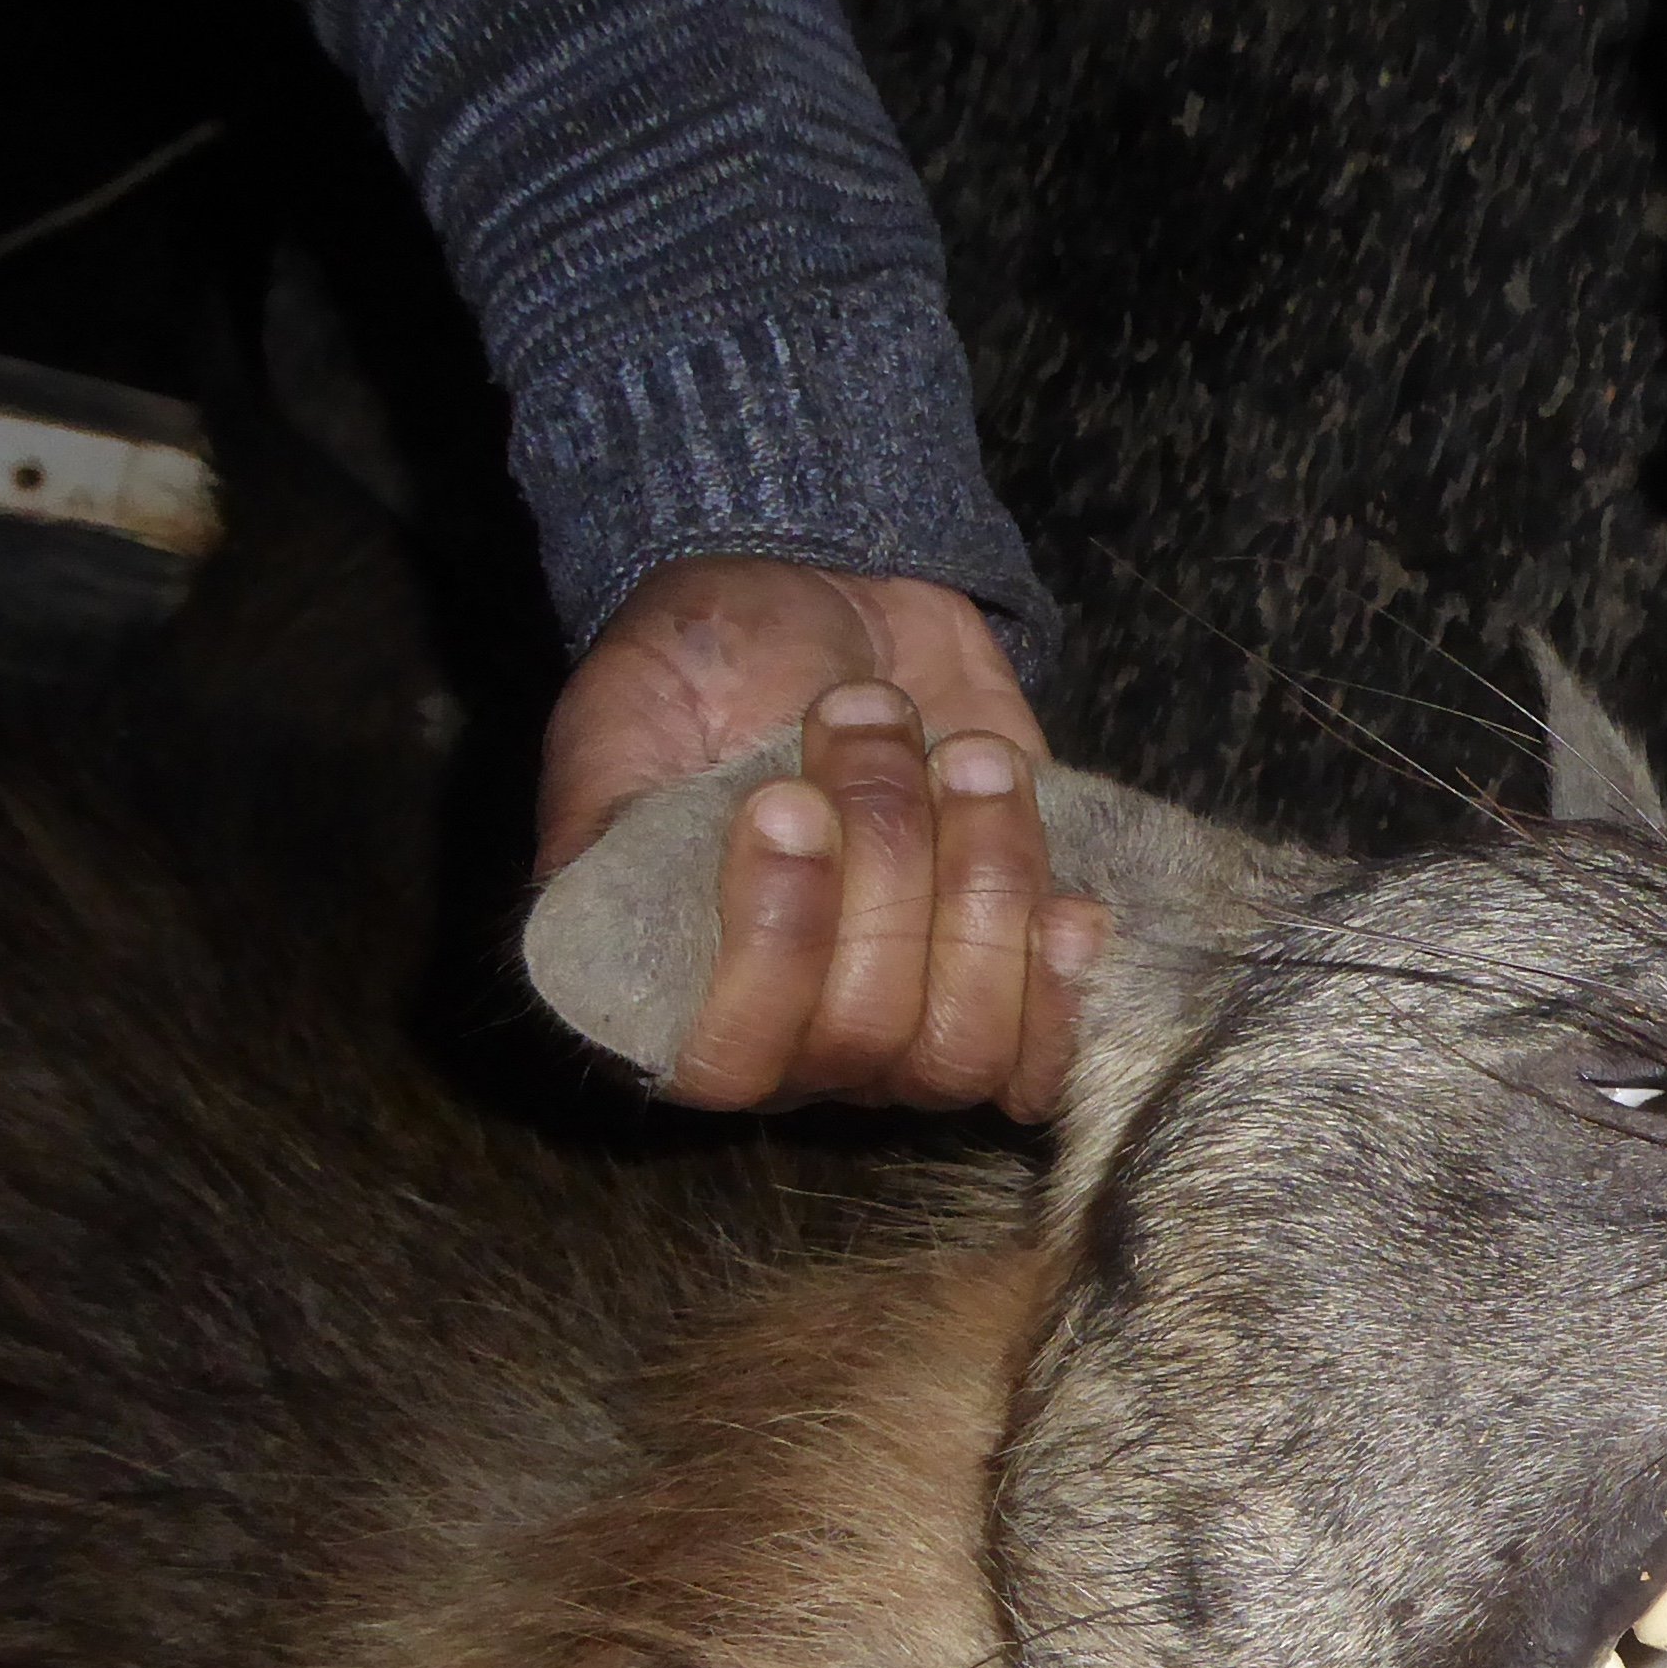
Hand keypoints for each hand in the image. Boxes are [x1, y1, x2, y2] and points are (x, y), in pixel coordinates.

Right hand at [538, 557, 1099, 1117]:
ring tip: (967, 761)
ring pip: (966, 1046)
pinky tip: (1067, 907)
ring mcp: (908, 1018)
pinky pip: (1045, 1058)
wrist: (826, 605)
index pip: (730, 1062)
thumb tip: (606, 911)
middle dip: (886, 861)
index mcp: (677, 993)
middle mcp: (794, 1037)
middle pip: (869, 1037)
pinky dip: (1064, 988)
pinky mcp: (1008, 983)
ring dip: (983, 890)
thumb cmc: (703, 672)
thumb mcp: (619, 718)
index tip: (785, 800)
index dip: (776, 946)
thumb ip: (599, 821)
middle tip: (865, 719)